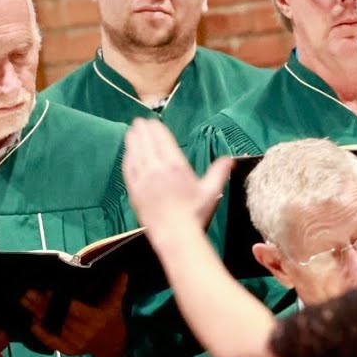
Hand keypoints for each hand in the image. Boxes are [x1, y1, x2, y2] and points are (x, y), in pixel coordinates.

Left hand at [22, 274, 127, 356]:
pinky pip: (53, 342)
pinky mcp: (69, 351)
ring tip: (26, 302)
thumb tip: (123, 273)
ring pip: (54, 327)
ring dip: (38, 314)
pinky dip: (42, 333)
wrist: (112, 344)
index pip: (74, 309)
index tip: (48, 290)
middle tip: (27, 293)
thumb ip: (117, 289)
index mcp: (96, 319)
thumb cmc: (111, 319)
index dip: (61, 301)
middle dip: (42, 305)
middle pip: (60, 316)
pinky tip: (33, 322)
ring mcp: (76, 343)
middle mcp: (85, 333)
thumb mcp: (115, 304)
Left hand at [123, 118, 231, 232]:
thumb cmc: (195, 214)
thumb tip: (229, 159)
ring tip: (131, 132)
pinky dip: (127, 158)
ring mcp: (144, 180)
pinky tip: (127, 154)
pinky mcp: (134, 191)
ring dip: (132, 140)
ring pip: (135, 153)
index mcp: (177, 166)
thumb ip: (218, 172)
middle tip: (139, 122)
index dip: (156, 129)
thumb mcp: (211, 192)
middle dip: (142, 131)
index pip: (163, 141)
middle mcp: (158, 169)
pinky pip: (128, 169)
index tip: (152, 122)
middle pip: (147, 143)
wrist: (175, 235)